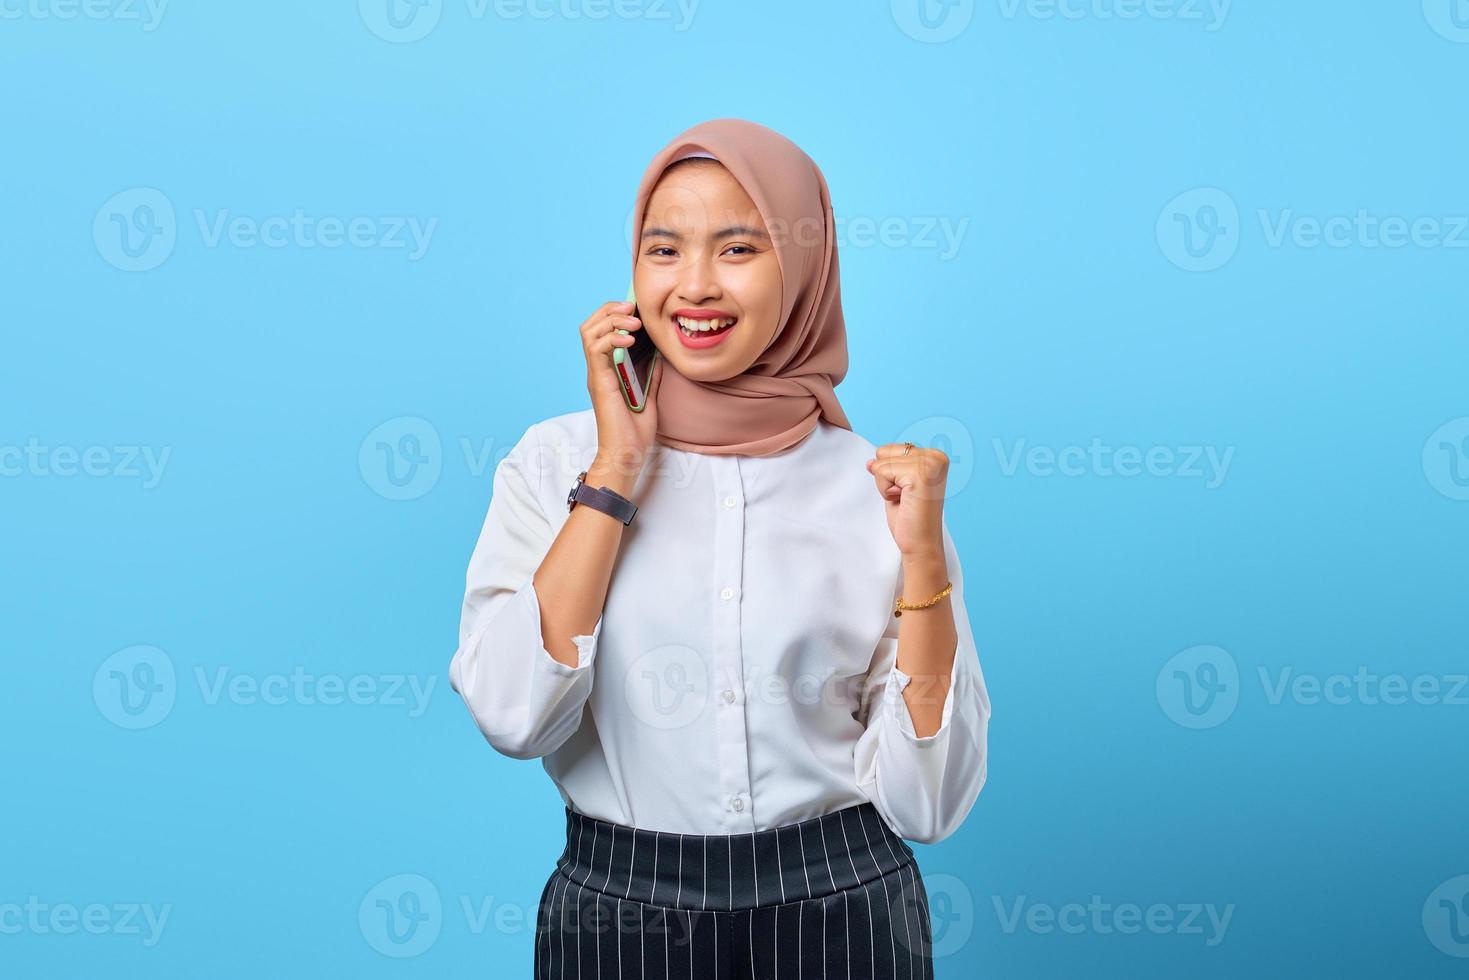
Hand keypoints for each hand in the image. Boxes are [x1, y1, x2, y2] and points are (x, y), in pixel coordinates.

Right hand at [581, 299, 664, 477]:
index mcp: (607, 371)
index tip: (636, 310)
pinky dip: (612, 337)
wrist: (627, 454)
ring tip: (632, 320)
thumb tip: (660, 356)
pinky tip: (630, 340)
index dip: (614, 314)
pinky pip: (596, 349)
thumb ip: (652, 376)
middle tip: (631, 306)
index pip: (601, 331)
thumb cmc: (635, 433)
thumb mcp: (650, 397)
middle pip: (590, 325)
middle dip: (609, 309)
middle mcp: (597, 370)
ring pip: (589, 331)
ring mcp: (596, 375)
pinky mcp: (599, 381)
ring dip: (611, 319)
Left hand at [866, 443, 948, 558]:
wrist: (920, 544)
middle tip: (906, 497)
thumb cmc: (911, 518)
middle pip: (885, 451)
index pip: (891, 449)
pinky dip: (886, 490)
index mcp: (935, 456)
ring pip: (882, 462)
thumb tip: (870, 462)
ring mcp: (929, 464)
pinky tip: (904, 501)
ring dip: (886, 485)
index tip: (908, 491)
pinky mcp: (919, 475)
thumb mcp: (897, 485)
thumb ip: (888, 468)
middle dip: (887, 477)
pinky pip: (882, 472)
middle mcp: (936, 456)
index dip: (890, 473)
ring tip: (906, 499)